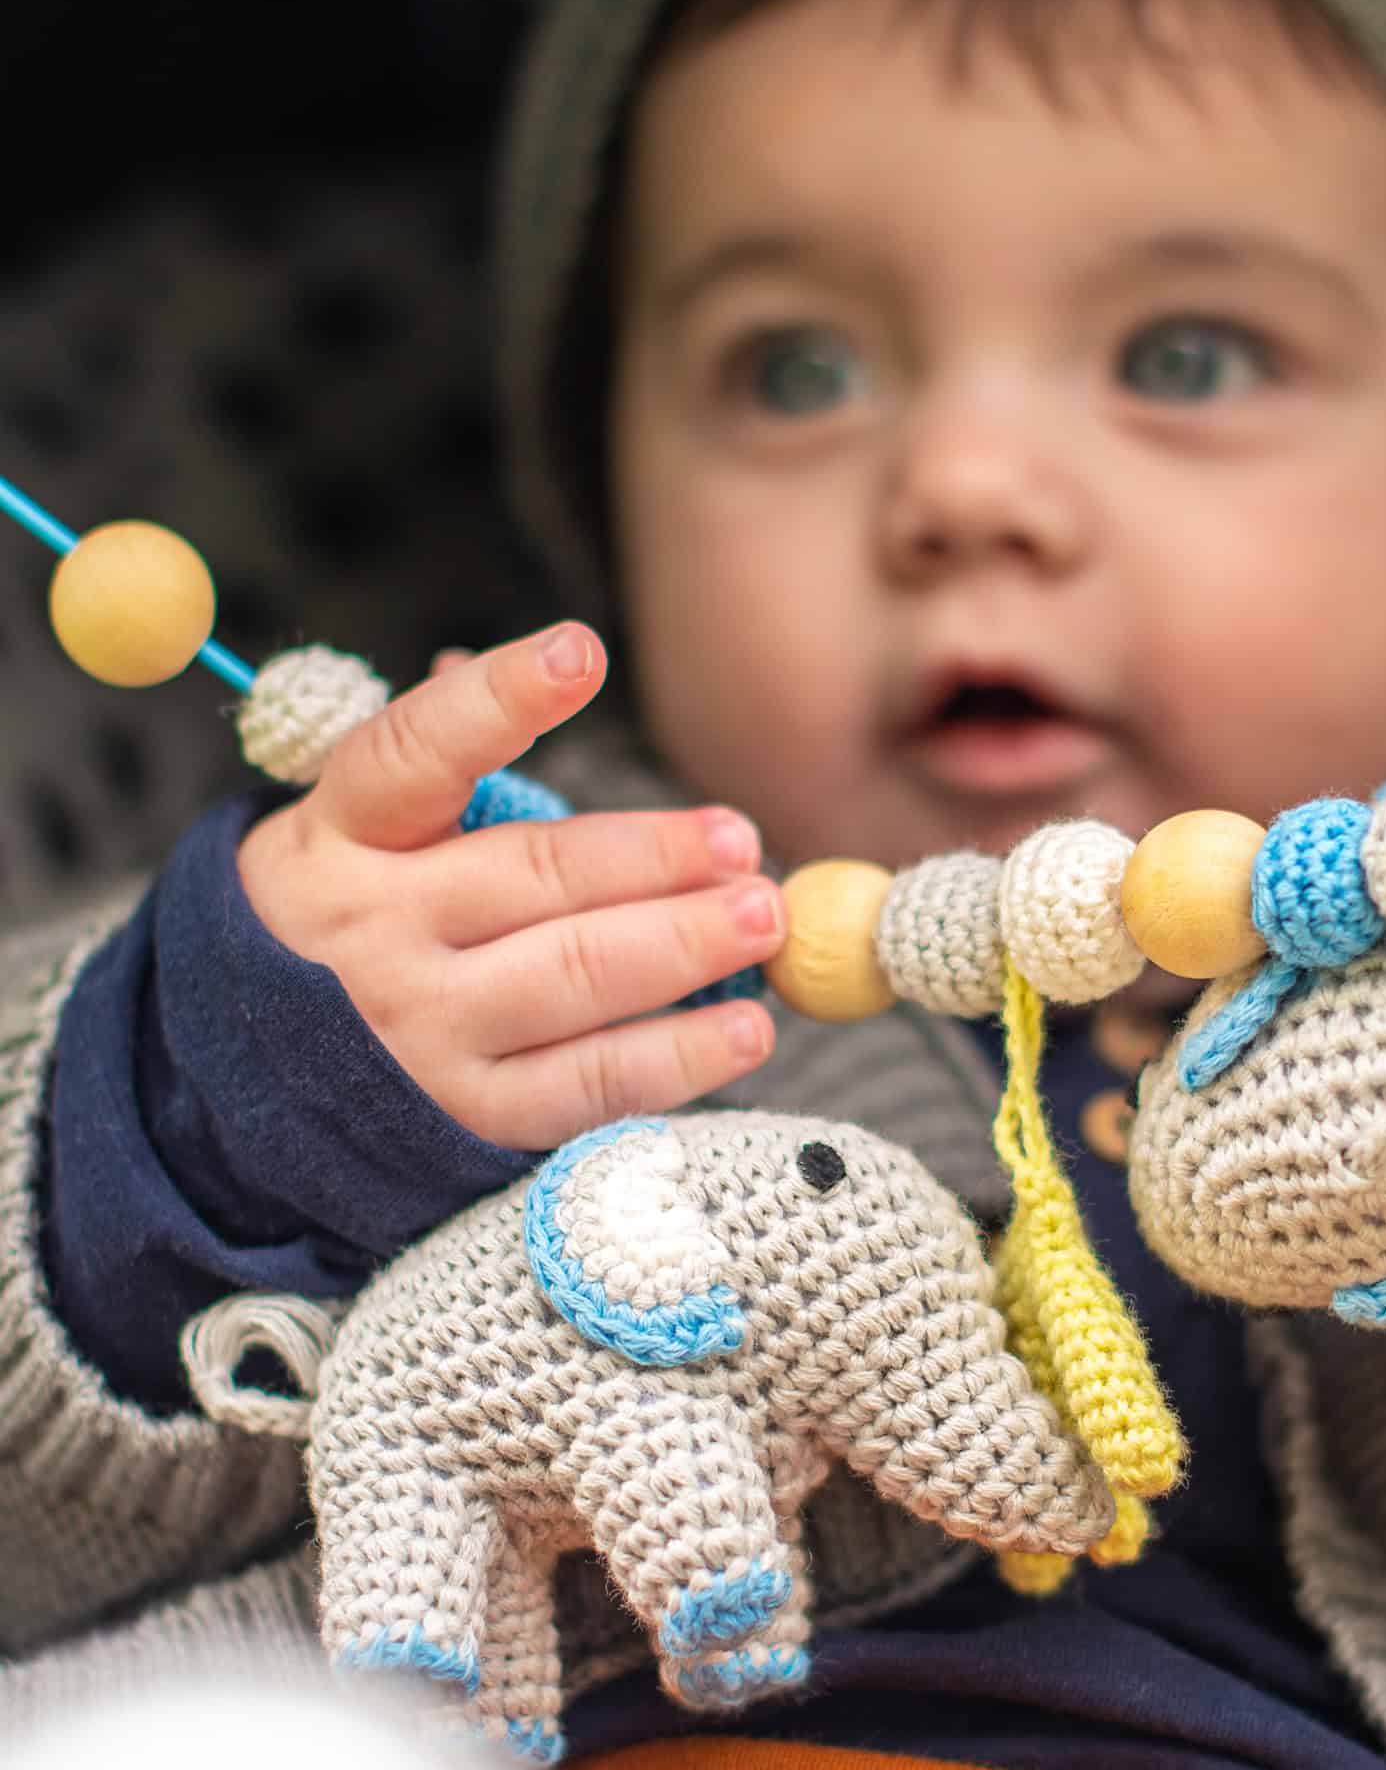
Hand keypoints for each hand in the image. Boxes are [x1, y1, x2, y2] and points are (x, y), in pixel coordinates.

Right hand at [236, 622, 783, 1149]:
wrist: (238, 1081)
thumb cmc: (336, 921)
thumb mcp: (349, 833)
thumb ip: (436, 760)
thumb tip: (513, 660)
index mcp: (342, 833)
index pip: (418, 751)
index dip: (499, 699)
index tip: (581, 653)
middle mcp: (374, 927)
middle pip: (538, 876)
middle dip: (657, 857)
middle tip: (740, 843)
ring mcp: (418, 1029)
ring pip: (578, 975)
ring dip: (687, 946)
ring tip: (763, 918)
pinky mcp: (465, 1116)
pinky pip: (590, 1082)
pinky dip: (679, 1057)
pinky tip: (746, 1027)